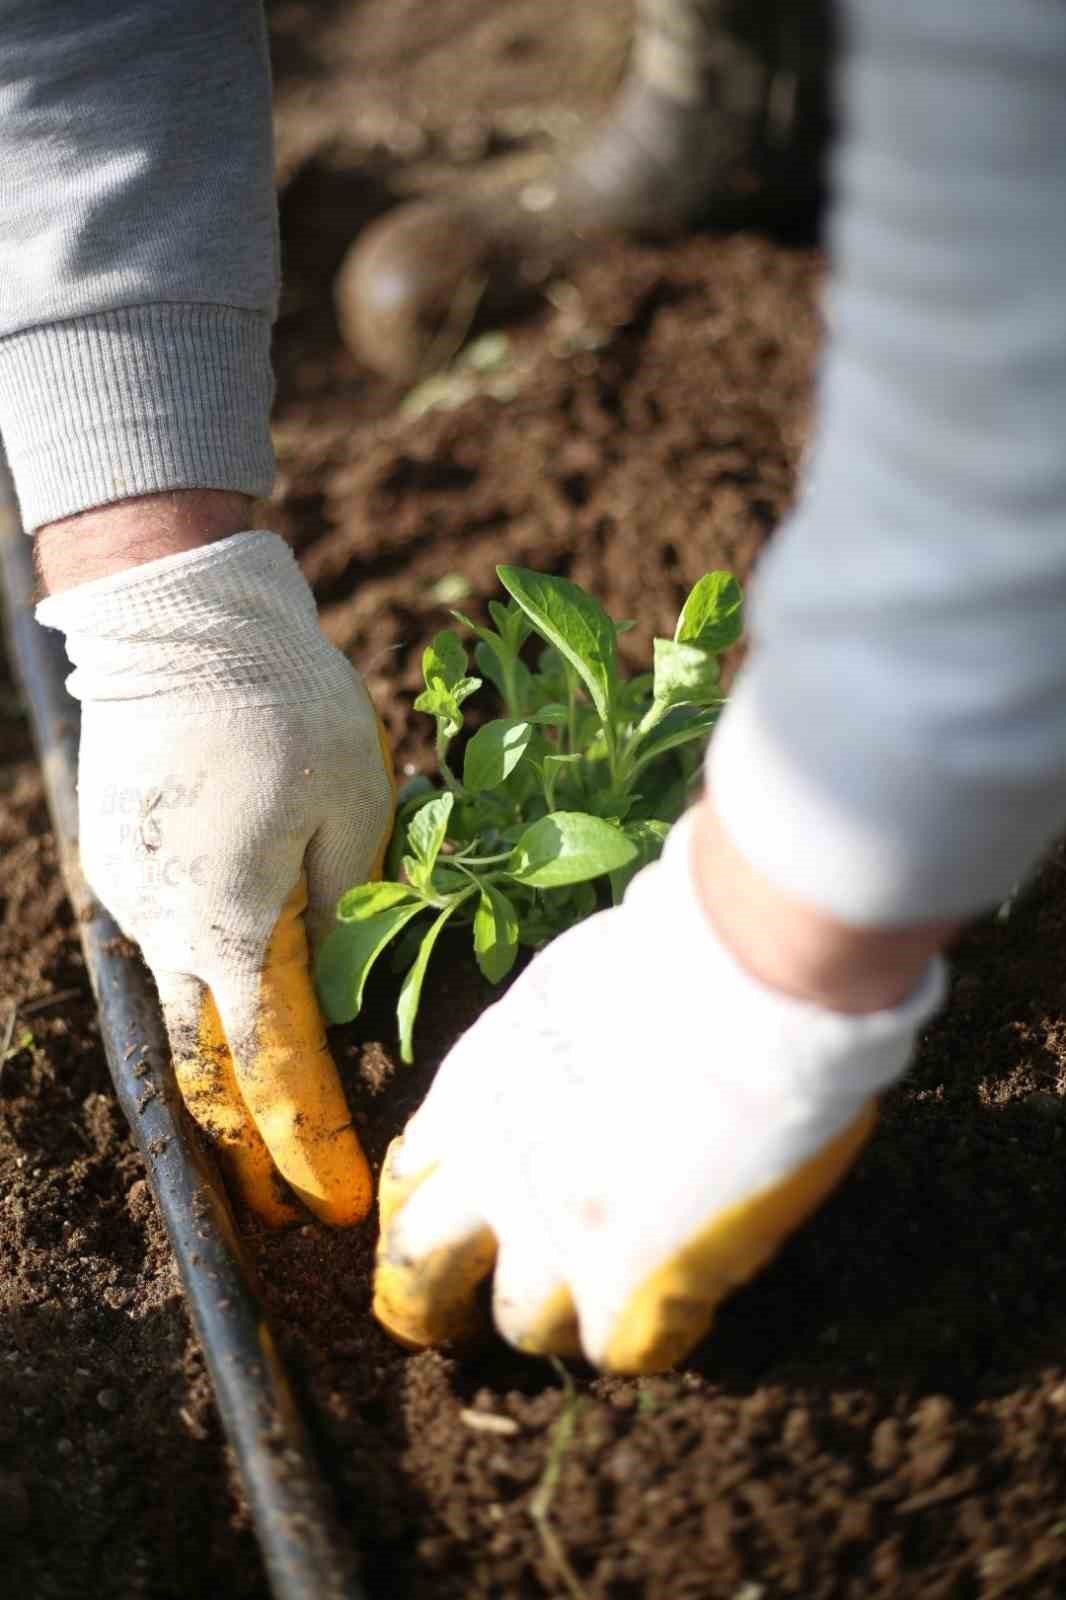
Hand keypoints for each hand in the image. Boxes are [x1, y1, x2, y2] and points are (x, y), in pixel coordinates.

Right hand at [38, 530, 393, 1226]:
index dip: (309, 1147)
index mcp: (232, 924)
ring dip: (217, 1084)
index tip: (337, 1207)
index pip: (276, 1071)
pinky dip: (201, 1002)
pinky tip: (233, 1015)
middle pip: (203, 1071)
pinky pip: (164, 951)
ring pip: (176, 1017)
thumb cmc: (285, 700)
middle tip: (284, 1217)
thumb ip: (350, 915)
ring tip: (253, 1148)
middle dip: (247, 1152)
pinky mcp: (120, 861)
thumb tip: (335, 996)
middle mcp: (164, 927)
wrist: (178, 612)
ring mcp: (131, 895)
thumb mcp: (358, 807)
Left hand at [373, 810, 943, 1371]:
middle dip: (428, 1301)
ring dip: (559, 1314)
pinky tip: (689, 1300)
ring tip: (600, 1304)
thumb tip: (568, 1090)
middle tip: (448, 1320)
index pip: (413, 1172)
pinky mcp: (626, 1291)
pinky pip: (621, 1350)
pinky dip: (653, 1332)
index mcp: (473, 1087)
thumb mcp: (565, 1000)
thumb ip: (541, 1065)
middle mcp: (491, 1170)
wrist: (742, 984)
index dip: (429, 1205)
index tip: (448, 1216)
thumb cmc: (676, 958)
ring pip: (520, 1322)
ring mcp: (552, 1239)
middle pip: (420, 1268)